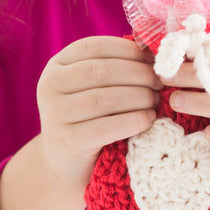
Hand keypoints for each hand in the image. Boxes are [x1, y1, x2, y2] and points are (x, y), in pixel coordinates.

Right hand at [36, 36, 159, 190]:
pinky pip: (106, 127)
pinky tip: (148, 118)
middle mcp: (49, 86)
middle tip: (160, 82)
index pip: (94, 47)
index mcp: (57, 66)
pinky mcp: (67, 141)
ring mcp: (55, 114)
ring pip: (105, 98)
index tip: (152, 59)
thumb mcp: (94, 86)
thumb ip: (115, 66)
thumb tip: (152, 49)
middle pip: (101, 72)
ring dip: (139, 96)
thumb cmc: (91, 116)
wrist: (68, 162)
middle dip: (138, 74)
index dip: (127, 50)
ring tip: (156, 100)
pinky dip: (133, 120)